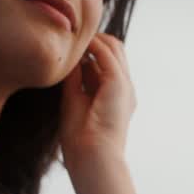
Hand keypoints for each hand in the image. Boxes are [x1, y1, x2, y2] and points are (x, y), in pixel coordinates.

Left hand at [59, 32, 137, 173]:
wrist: (92, 156)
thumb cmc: (80, 139)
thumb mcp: (74, 101)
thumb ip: (75, 80)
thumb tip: (71, 60)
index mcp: (115, 96)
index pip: (107, 63)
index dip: (90, 52)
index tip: (69, 47)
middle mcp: (124, 88)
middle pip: (114, 50)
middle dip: (94, 41)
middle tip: (70, 37)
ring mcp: (124, 85)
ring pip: (114, 47)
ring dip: (93, 39)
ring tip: (72, 37)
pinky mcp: (118, 83)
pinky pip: (107, 53)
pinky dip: (92, 44)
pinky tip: (76, 44)